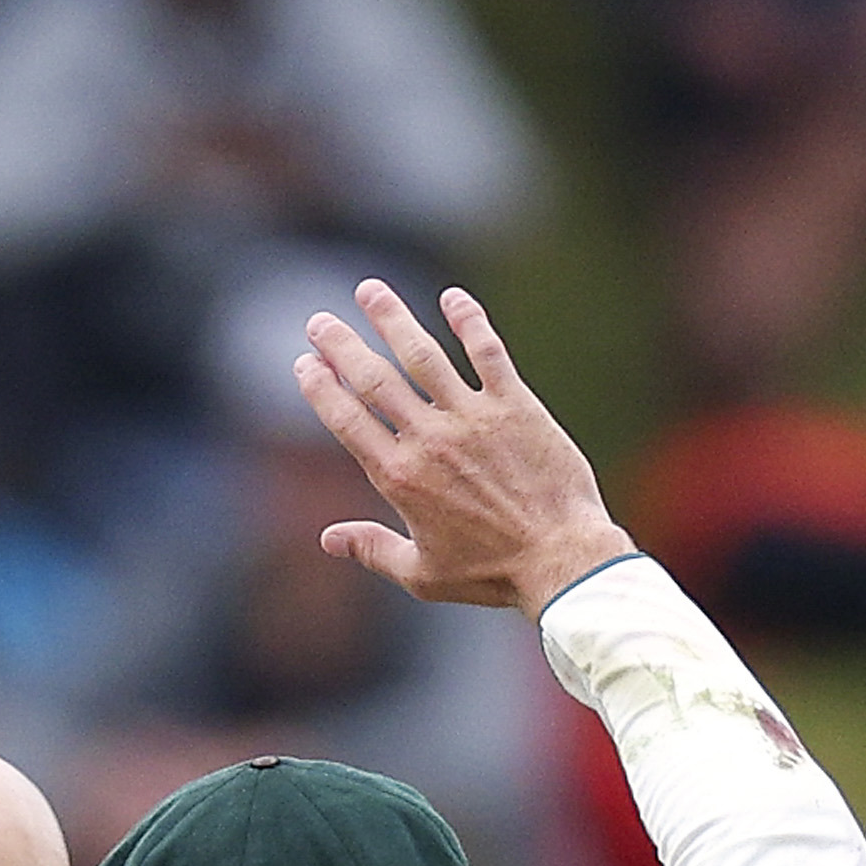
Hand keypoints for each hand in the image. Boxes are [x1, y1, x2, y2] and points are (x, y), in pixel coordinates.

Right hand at [293, 282, 632, 616]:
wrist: (560, 559)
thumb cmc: (492, 574)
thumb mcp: (422, 574)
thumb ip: (372, 549)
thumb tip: (327, 539)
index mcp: (400, 478)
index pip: (347, 420)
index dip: (321, 388)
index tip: (305, 364)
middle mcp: (430, 439)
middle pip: (374, 379)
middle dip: (341, 345)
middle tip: (319, 320)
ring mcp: (472, 417)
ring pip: (423, 355)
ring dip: (392, 319)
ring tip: (370, 291)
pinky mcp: (515, 405)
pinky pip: (487, 353)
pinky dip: (469, 322)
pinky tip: (453, 299)